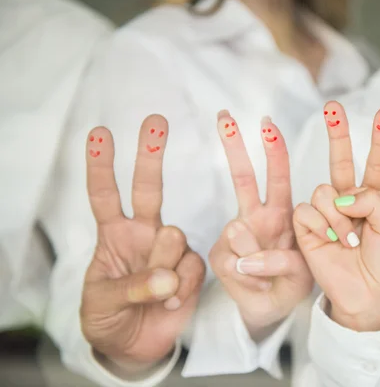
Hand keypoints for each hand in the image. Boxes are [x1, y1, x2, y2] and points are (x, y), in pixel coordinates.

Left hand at [81, 115, 205, 374]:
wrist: (134, 346)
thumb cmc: (107, 318)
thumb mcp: (101, 303)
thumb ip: (130, 287)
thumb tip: (166, 277)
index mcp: (114, 236)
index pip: (104, 195)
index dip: (101, 166)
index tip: (99, 134)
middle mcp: (143, 234)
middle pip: (147, 188)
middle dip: (149, 154)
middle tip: (155, 121)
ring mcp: (168, 251)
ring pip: (173, 236)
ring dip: (162, 266)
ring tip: (157, 294)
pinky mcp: (190, 269)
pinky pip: (192, 266)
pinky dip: (182, 286)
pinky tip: (172, 300)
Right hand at [209, 111, 312, 340]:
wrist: (279, 309)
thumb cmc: (300, 281)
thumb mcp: (310, 266)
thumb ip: (287, 257)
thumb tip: (241, 245)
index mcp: (285, 212)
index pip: (278, 175)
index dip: (273, 149)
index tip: (267, 122)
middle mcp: (258, 218)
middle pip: (243, 178)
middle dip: (233, 147)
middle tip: (223, 116)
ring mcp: (238, 237)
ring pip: (236, 229)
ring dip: (258, 256)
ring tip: (271, 276)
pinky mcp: (222, 258)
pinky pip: (233, 262)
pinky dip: (251, 278)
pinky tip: (259, 284)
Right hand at [293, 102, 379, 331]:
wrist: (370, 297)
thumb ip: (370, 199)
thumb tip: (341, 195)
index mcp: (372, 201)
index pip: (375, 165)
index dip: (379, 141)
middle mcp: (347, 204)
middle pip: (339, 162)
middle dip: (337, 133)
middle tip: (333, 106)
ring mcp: (326, 215)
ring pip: (322, 190)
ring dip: (338, 214)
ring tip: (349, 238)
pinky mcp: (307, 229)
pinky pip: (307, 210)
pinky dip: (321, 223)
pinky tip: (332, 239)